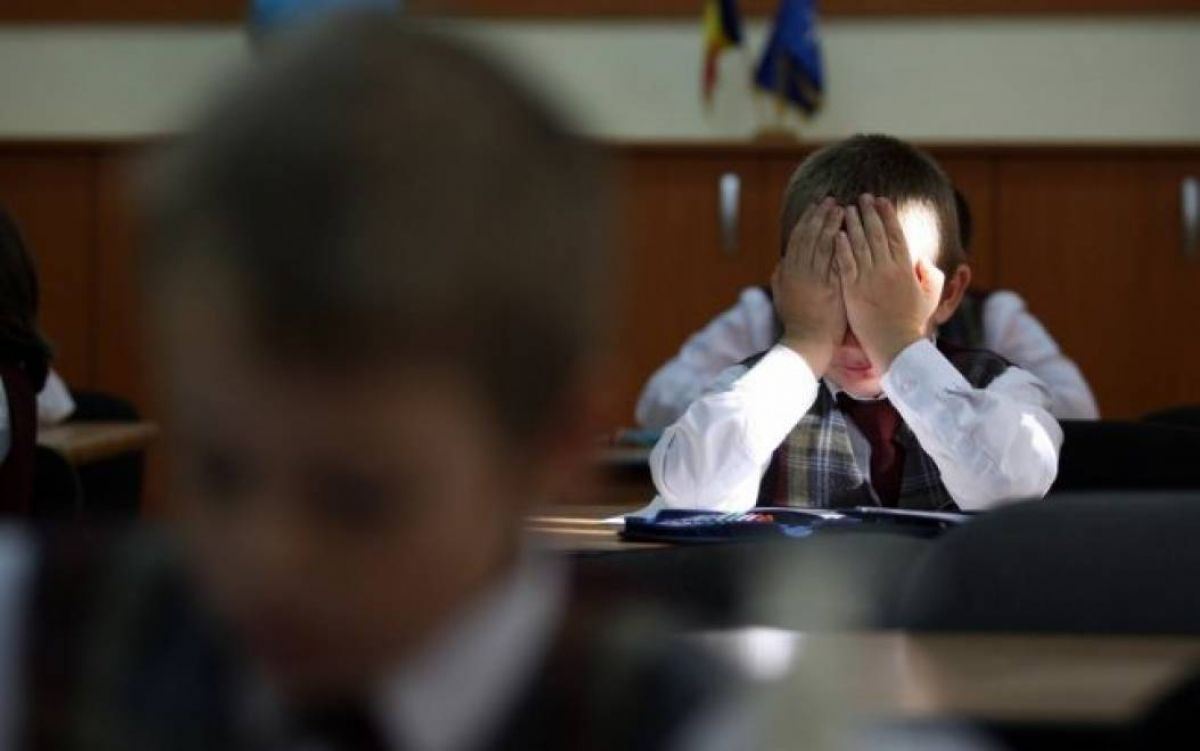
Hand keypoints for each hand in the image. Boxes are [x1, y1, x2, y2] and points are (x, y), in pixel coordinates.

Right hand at [772, 197, 846, 374]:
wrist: (807, 342)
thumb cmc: (797, 322)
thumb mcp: (781, 297)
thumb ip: (780, 277)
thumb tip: (781, 263)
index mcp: (788, 270)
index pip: (798, 237)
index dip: (807, 219)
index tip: (816, 206)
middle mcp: (800, 271)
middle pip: (811, 235)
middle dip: (821, 215)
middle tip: (833, 200)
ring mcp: (815, 278)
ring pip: (823, 243)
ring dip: (833, 224)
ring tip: (844, 208)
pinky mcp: (830, 287)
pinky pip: (836, 260)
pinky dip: (842, 243)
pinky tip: (850, 231)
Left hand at [836, 194, 942, 370]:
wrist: (895, 344)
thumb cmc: (911, 323)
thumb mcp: (929, 297)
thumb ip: (930, 275)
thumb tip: (923, 259)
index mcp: (905, 268)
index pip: (896, 234)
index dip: (888, 215)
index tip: (882, 201)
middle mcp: (887, 269)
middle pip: (876, 233)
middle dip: (869, 212)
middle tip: (863, 197)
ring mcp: (869, 279)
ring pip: (860, 245)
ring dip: (853, 224)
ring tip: (847, 208)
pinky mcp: (853, 290)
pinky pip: (846, 264)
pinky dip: (841, 247)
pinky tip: (837, 234)